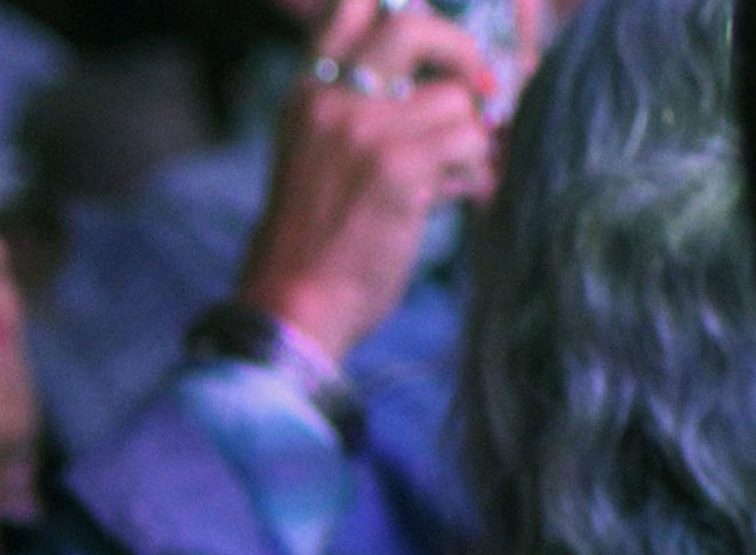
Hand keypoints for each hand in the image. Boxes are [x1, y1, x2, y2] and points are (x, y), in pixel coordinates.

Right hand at [236, 0, 500, 363]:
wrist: (293, 307)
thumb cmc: (311, 246)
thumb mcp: (314, 160)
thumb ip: (356, 115)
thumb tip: (442, 89)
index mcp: (305, 96)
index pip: (351, 10)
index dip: (405, 11)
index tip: (430, 45)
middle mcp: (331, 102)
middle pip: (412, 27)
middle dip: (460, 53)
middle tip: (478, 90)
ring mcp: (365, 131)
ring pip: (456, 101)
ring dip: (470, 142)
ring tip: (455, 180)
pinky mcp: (400, 168)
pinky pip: (470, 145)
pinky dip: (478, 175)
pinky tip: (461, 200)